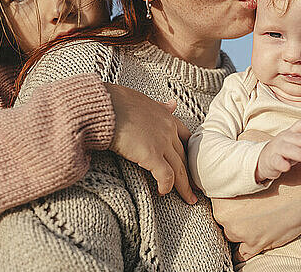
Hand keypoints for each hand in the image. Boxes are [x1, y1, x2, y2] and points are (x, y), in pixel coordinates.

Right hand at [104, 83, 196, 204]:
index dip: (189, 153)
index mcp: (167, 117)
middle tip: (196, 189)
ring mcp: (162, 143)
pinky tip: (163, 193)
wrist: (105, 106)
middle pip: (184, 157)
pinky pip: (165, 176)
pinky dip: (166, 186)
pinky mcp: (151, 155)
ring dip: (184, 186)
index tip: (192, 164)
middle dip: (190, 174)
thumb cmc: (117, 102)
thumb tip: (173, 104)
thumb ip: (160, 106)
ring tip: (189, 199)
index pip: (186, 138)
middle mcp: (168, 130)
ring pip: (179, 169)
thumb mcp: (144, 101)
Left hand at [213, 162, 300, 260]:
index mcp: (223, 198)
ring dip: (240, 230)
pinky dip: (245, 248)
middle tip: (247, 207)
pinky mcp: (256, 245)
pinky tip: (251, 240)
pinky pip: (242, 253)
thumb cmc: (280, 180)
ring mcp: (241, 234)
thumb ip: (235, 189)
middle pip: (223, 220)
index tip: (234, 198)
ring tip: (255, 218)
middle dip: (232, 215)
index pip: (215, 202)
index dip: (226, 200)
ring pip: (232, 234)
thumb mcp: (251, 180)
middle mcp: (228, 218)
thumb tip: (227, 191)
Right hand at [255, 119, 300, 181]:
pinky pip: (276, 160)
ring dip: (300, 153)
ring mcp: (277, 148)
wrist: (265, 159)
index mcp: (292, 132)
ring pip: (288, 149)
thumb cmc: (287, 150)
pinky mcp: (271, 160)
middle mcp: (284, 137)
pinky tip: (286, 167)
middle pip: (297, 137)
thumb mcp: (298, 143)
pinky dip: (281, 163)